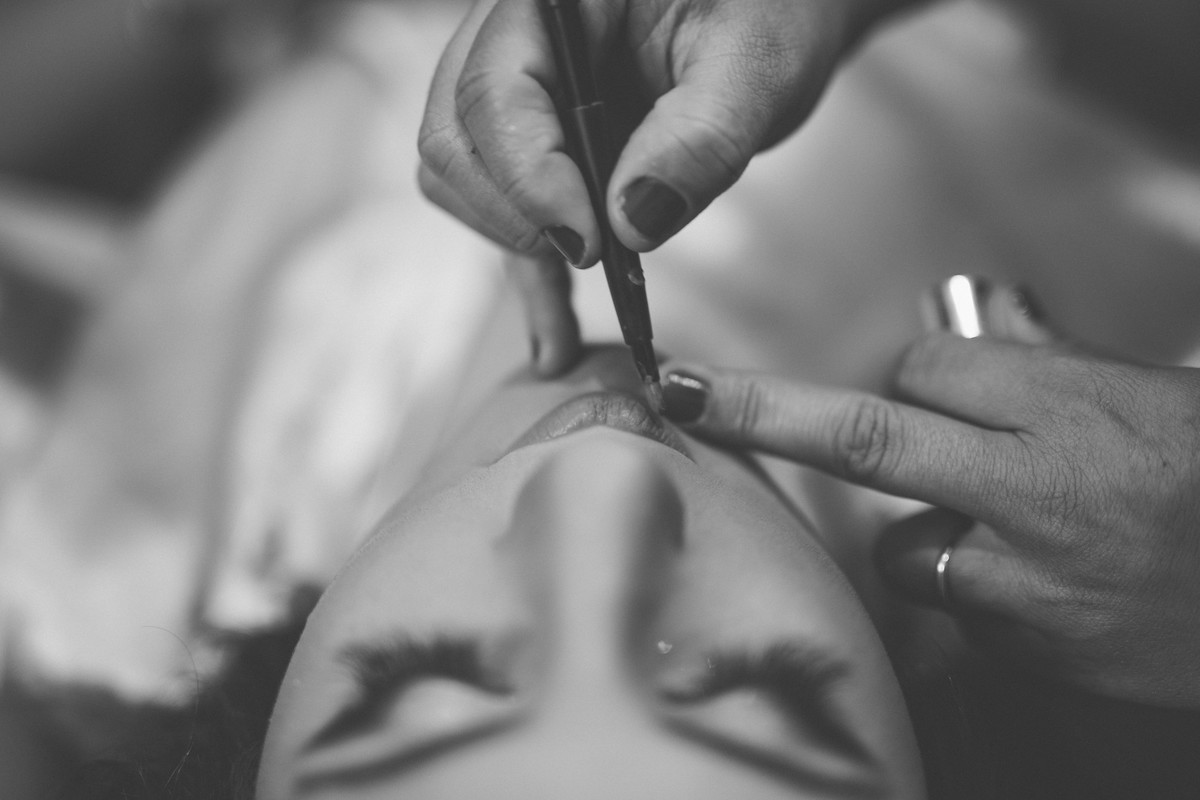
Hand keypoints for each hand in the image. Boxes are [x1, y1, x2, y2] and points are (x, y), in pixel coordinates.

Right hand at [419, 0, 908, 371]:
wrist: (769, 18)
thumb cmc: (769, 15)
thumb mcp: (756, 67)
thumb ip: (700, 136)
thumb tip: (631, 222)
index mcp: (550, 0)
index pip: (494, 91)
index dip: (530, 178)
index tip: (593, 243)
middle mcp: (512, 39)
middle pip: (454, 140)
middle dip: (517, 216)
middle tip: (597, 257)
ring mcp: (514, 93)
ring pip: (463, 181)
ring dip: (518, 249)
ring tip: (586, 301)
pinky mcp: (534, 146)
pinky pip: (504, 215)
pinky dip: (531, 278)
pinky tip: (558, 343)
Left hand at [659, 285, 1199, 707]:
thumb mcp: (1155, 396)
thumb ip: (1050, 365)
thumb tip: (976, 323)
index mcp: (1072, 402)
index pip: (929, 363)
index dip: (916, 373)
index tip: (918, 384)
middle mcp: (1034, 484)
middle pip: (863, 434)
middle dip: (758, 407)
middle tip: (682, 389)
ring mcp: (1021, 574)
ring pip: (902, 541)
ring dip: (924, 531)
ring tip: (1019, 535)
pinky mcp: (1022, 642)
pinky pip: (955, 604)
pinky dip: (974, 590)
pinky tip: (1048, 586)